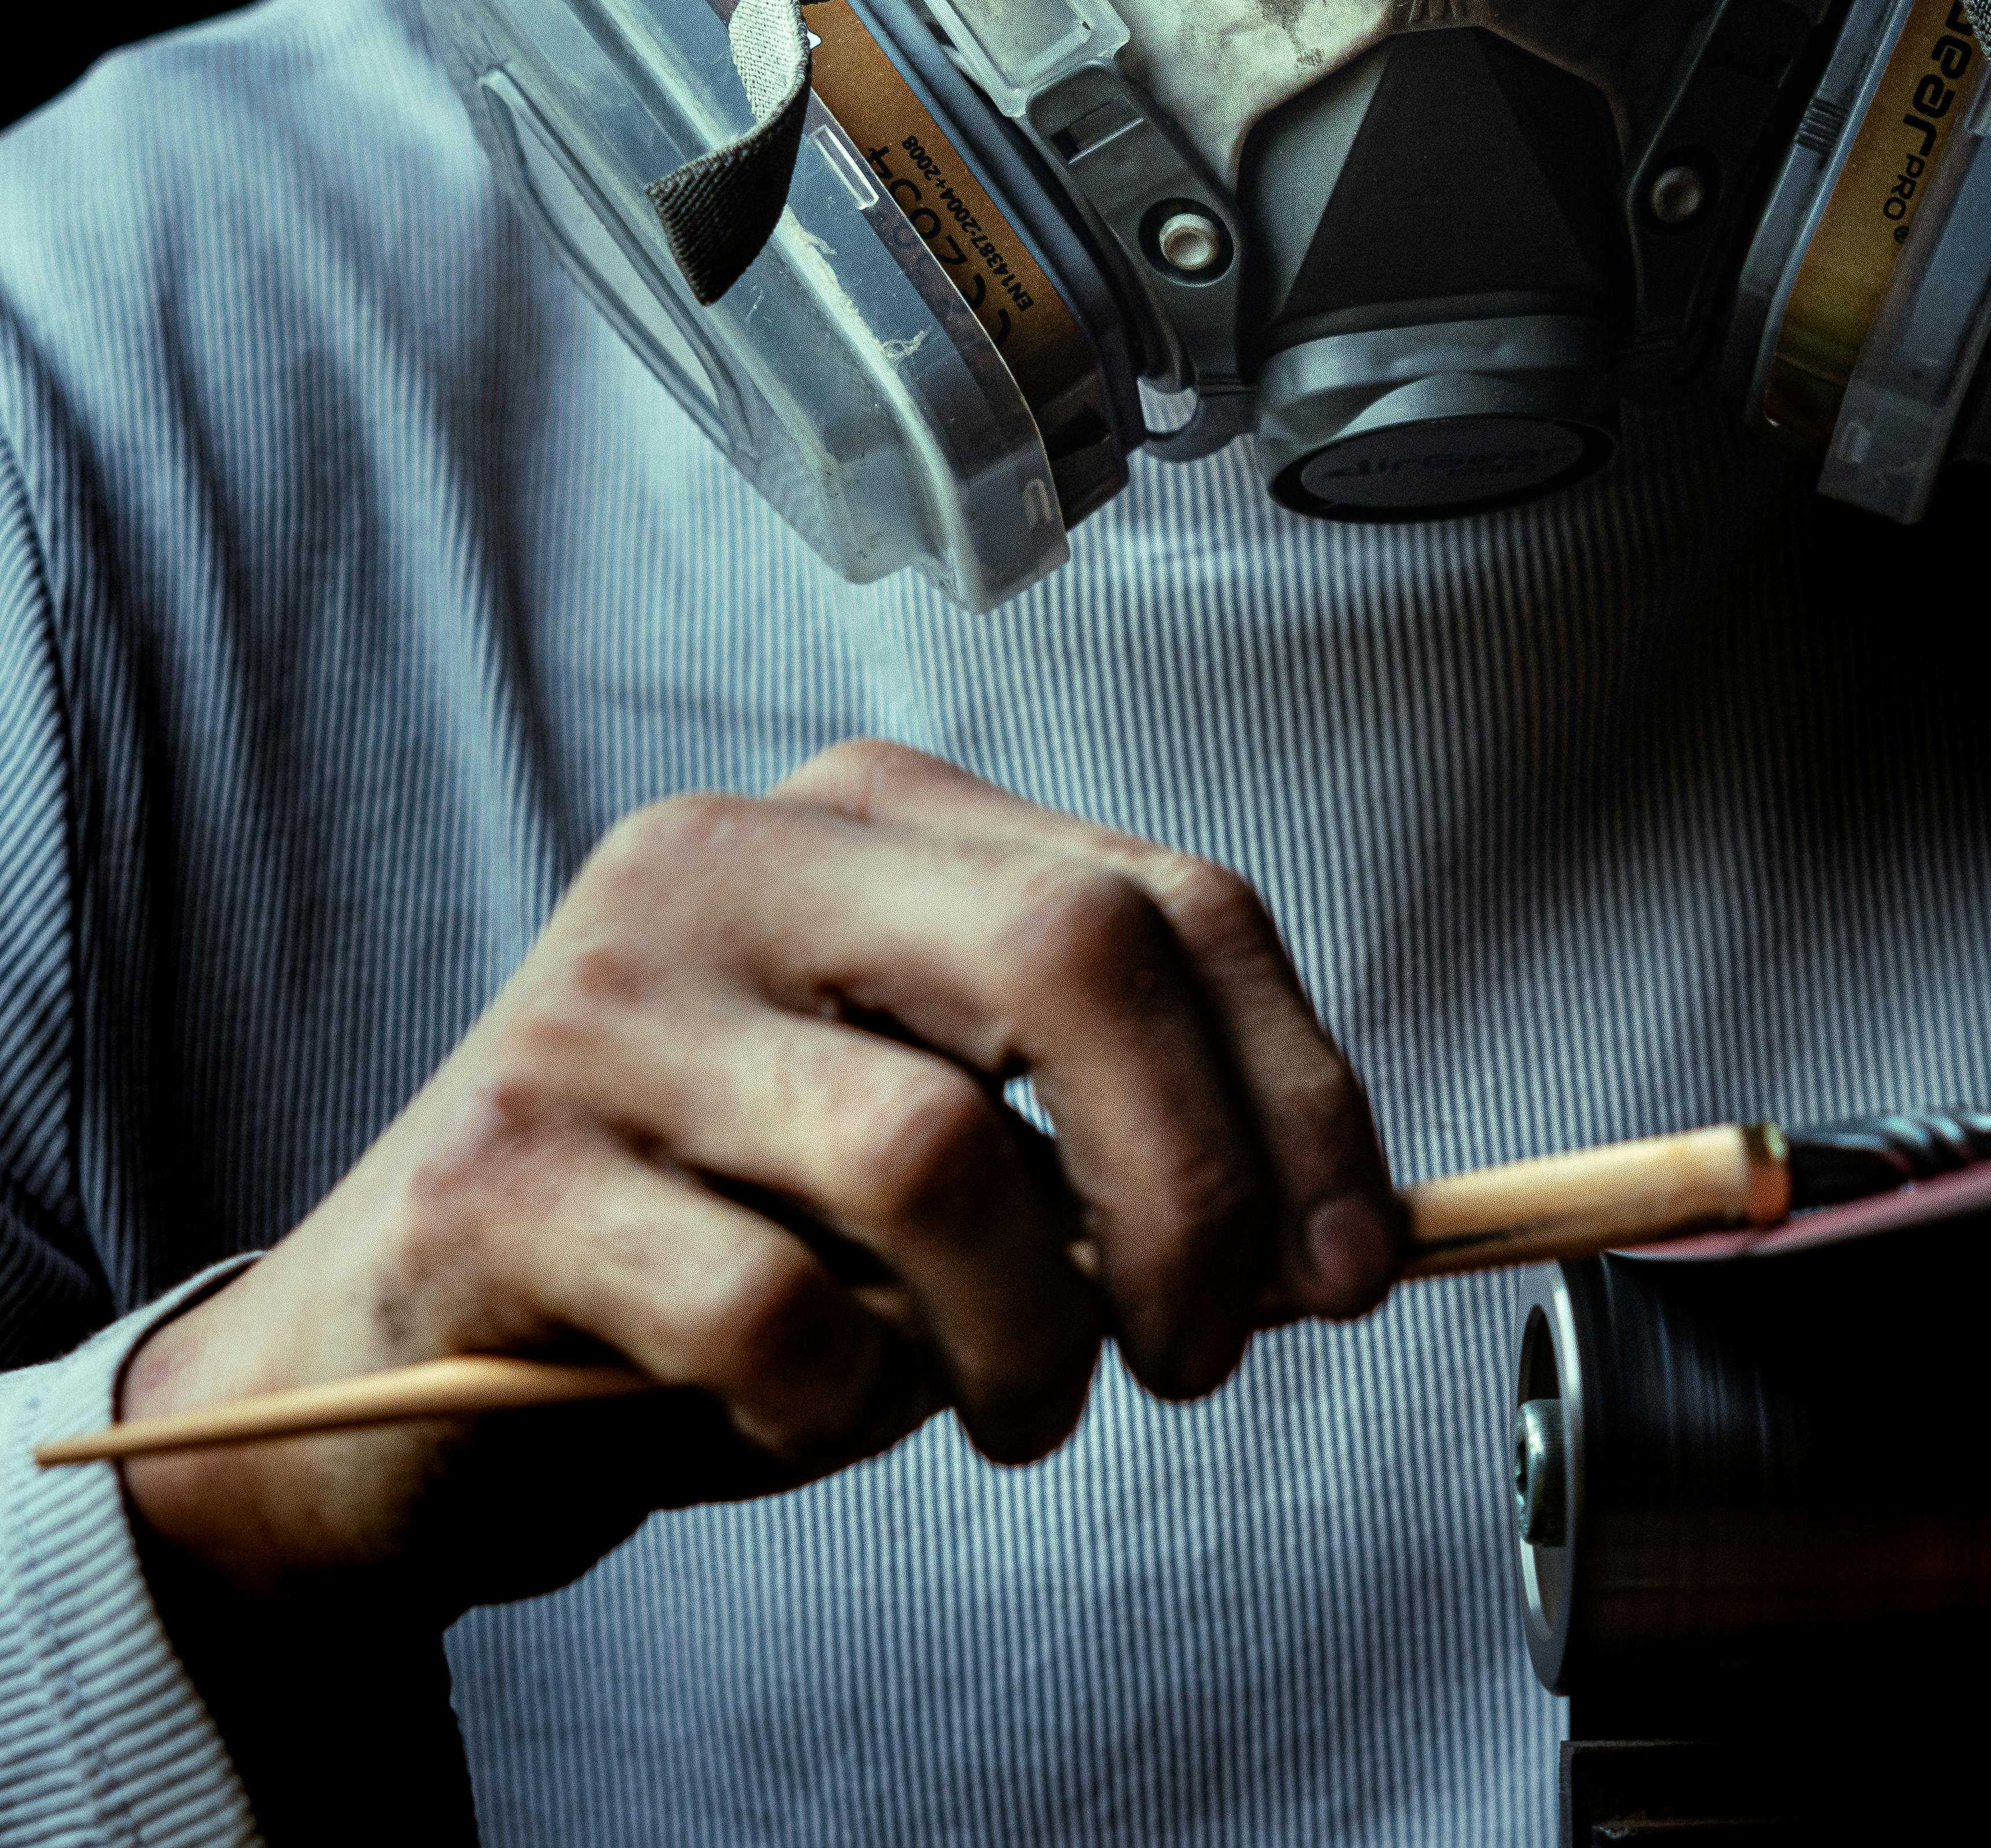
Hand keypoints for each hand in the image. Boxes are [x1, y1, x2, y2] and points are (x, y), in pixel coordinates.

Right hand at [116, 742, 1396, 1619]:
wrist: (396, 1350)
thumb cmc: (715, 1235)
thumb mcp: (935, 1140)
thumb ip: (1097, 1133)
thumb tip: (1316, 1231)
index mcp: (866, 820)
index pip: (1165, 898)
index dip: (1297, 1085)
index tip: (1350, 1261)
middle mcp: (736, 862)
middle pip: (1073, 958)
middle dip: (1192, 1190)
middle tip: (1197, 1355)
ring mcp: (608, 1004)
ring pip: (933, 1152)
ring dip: (1024, 1338)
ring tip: (1009, 1407)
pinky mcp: (505, 1170)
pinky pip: (767, 1309)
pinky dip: (835, 1407)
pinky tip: (805, 1414)